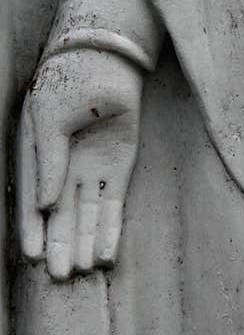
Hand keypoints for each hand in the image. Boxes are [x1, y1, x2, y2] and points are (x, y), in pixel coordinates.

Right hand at [18, 48, 143, 279]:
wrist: (107, 57)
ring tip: (82, 271)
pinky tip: (107, 254)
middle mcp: (63, 169)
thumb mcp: (48, 118)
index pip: (32, 200)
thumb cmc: (69, 82)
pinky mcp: (118, 168)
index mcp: (37, 157)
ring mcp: (91, 170)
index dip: (33, 228)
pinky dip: (111, 229)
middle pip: (60, 215)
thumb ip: (48, 159)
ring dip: (85, 242)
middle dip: (61, 245)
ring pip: (87, 215)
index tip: (34, 255)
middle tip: (60, 277)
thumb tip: (45, 205)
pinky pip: (114, 204)